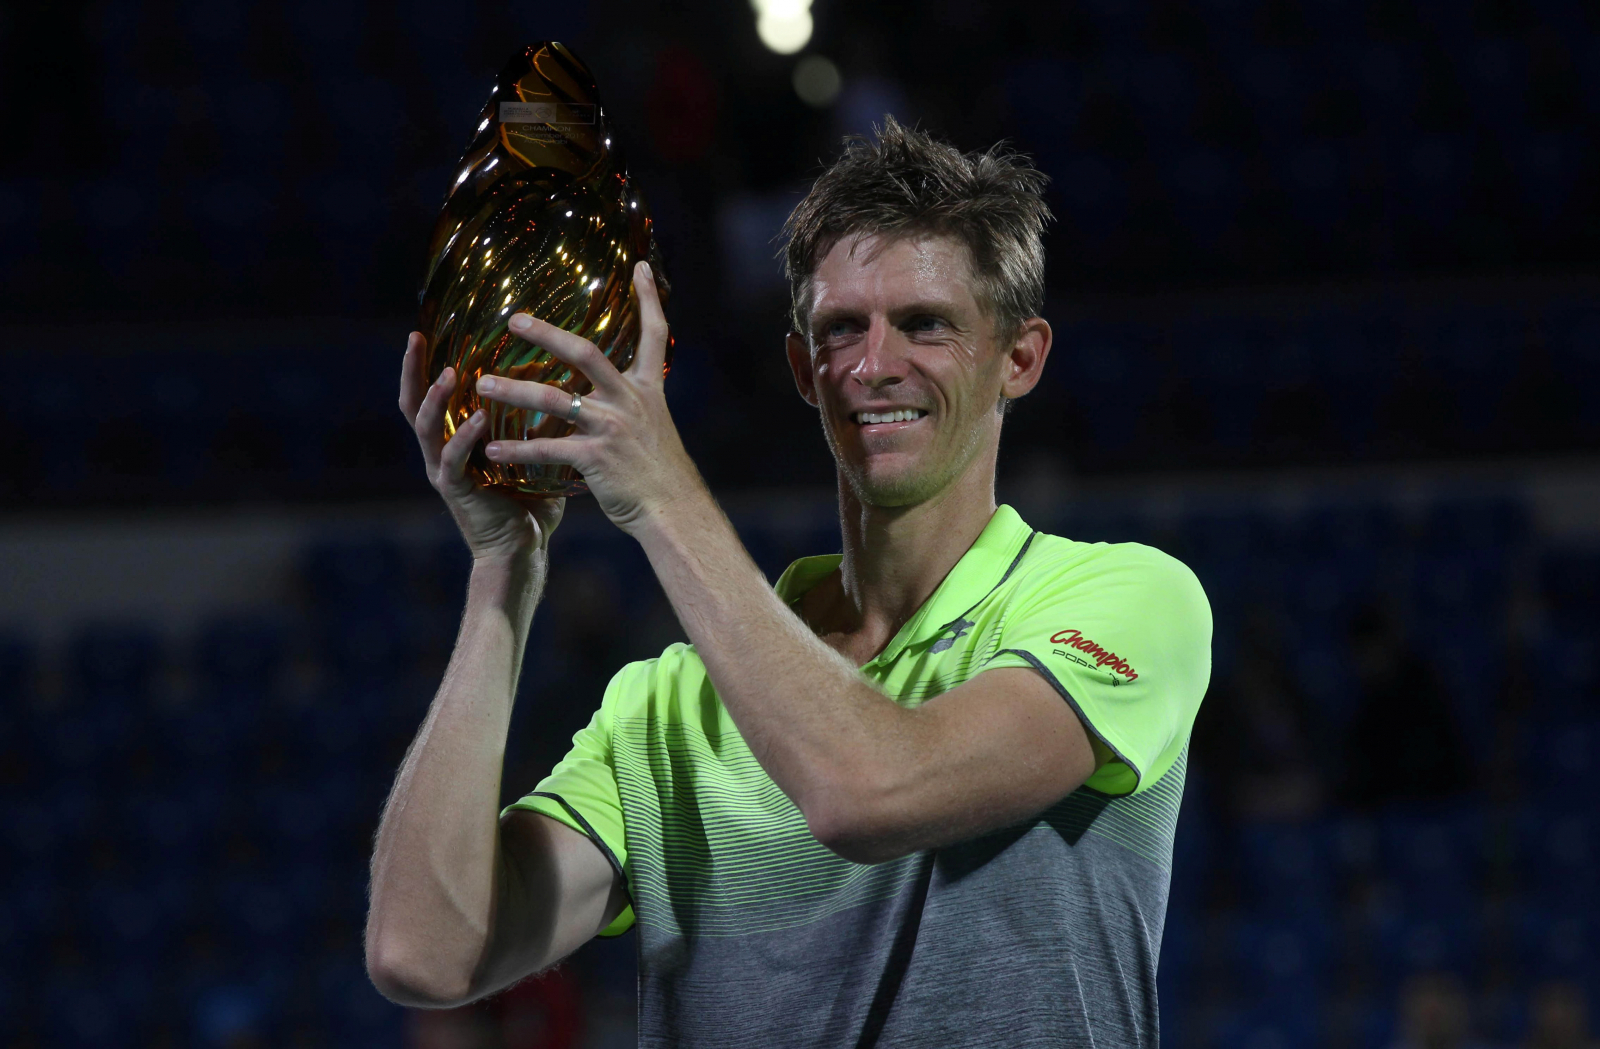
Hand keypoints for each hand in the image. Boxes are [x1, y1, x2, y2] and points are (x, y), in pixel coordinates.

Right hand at [399, 332, 564, 563]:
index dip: (424, 365)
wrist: (523, 553)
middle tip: (416, 337)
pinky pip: (454, 460)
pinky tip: (477, 418)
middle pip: (413, 404)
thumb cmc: (529, 506)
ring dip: (435, 399)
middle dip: (413, 370)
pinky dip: (464, 437)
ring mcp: (445, 473)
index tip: (425, 331)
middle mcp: (441, 454)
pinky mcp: (456, 493)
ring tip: (450, 372)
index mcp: (455, 442)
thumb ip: (538, 427)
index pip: (431, 396)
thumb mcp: (534, 456)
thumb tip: (563, 388)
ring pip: (426, 428)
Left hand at [474, 261, 702, 534]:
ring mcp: (611, 427)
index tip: (637, 266)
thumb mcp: (654, 425)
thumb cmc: (660, 471)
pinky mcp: (596, 457)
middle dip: (548, 334)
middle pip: (586, 354)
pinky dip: (517, 449)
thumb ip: (632, 401)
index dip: (648, 300)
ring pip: (555, 400)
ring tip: (483, 386)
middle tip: (513, 320)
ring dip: (515, 391)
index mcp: (645, 389)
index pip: (653, 335)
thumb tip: (613, 387)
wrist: (674, 509)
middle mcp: (629, 401)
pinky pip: (547, 448)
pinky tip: (489, 450)